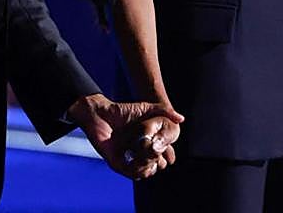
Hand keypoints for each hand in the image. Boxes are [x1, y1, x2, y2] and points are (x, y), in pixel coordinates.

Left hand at [68, 94, 183, 179]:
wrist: (101, 113)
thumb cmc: (122, 111)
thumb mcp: (146, 108)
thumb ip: (164, 111)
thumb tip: (182, 119)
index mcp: (146, 142)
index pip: (162, 155)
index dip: (168, 154)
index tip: (169, 149)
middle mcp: (139, 153)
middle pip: (156, 166)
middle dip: (159, 161)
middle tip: (157, 150)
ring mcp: (128, 159)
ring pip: (145, 172)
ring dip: (150, 166)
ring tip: (148, 155)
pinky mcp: (117, 163)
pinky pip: (130, 173)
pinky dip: (137, 170)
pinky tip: (139, 159)